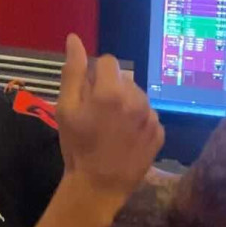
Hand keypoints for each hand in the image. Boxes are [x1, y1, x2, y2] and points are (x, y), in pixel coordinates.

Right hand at [56, 34, 164, 207]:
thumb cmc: (77, 147)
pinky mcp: (159, 134)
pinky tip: (126, 139)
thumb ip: (72, 72)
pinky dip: (138, 123)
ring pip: (139, 97)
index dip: (95, 76)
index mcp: (111, 91)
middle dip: (112, 90)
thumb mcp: (65, 109)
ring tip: (113, 129)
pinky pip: (149, 117)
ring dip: (127, 105)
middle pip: (125, 79)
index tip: (88, 96)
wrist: (98, 188)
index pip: (108, 62)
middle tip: (99, 116)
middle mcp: (137, 99)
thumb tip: (74, 39)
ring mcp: (151, 117)